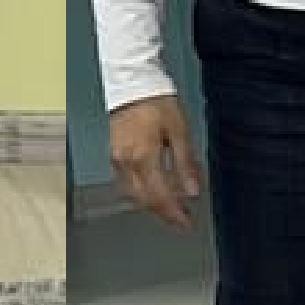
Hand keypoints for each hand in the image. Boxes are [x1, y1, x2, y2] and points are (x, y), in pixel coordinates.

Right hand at [106, 97, 201, 230]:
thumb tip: (193, 190)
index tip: (187, 222)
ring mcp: (116, 159)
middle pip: (144, 199)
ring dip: (150, 205)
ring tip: (169, 209)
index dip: (174, 213)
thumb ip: (185, 162)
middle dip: (163, 213)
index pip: (159, 195)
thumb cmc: (157, 103)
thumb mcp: (178, 130)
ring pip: (132, 194)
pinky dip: (139, 193)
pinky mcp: (112, 155)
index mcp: (143, 157)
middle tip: (181, 220)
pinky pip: (125, 183)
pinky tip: (151, 191)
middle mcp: (126, 162)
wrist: (132, 82)